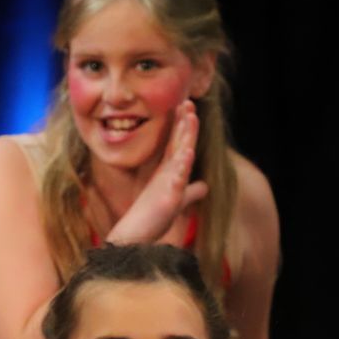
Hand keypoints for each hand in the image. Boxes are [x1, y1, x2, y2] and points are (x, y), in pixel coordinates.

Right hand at [105, 100, 209, 244]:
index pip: (178, 145)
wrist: (134, 237)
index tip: (187, 107)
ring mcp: (166, 184)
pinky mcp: (167, 197)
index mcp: (168, 173)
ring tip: (190, 116)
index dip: (183, 127)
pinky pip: (176, 179)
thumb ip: (191, 192)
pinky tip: (188, 152)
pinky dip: (182, 166)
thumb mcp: (178, 202)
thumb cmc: (152, 220)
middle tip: (188, 101)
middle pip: (178, 143)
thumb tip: (204, 186)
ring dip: (184, 136)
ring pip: (178, 155)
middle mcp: (166, 174)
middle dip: (184, 123)